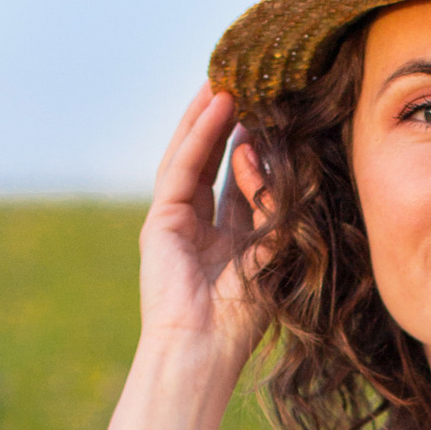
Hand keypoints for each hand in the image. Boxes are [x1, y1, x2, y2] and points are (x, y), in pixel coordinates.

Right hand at [139, 85, 270, 370]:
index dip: (249, 144)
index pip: (235, 179)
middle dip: (224, 123)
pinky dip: (199, 135)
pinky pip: (182, 167)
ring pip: (191, 156)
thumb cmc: (243, 315)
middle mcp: (196, 225)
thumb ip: (271, 205)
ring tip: (224, 80)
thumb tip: (266, 157)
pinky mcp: (159, 220)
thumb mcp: (271, 250)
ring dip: (207, 118)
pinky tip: (216, 108)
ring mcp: (173, 221)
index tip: (269, 110)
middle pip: (209, 161)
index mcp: (224, 238)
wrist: (204, 348)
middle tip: (242, 82)